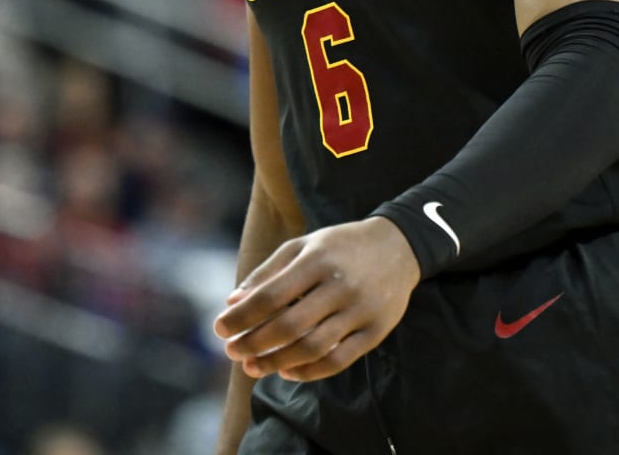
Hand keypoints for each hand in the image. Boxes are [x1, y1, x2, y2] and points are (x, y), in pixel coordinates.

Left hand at [213, 217, 419, 381]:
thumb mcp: (302, 246)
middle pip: (289, 326)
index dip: (242, 316)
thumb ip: (267, 273)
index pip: (271, 295)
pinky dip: (310, 372)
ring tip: (253, 368)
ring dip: (277, 362)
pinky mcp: (376, 331)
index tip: (219, 328)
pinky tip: (287, 372)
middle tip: (232, 353)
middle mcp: (339, 285)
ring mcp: (360, 311)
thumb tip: (232, 301)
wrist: (398, 247)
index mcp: (317, 260)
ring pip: (313, 348)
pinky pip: (339, 361)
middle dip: (254, 343)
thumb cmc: (338, 247)